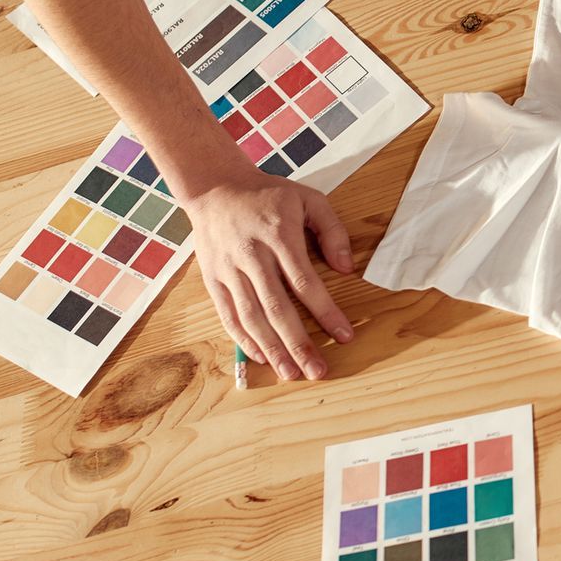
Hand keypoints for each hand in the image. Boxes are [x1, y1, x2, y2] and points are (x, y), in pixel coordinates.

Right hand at [186, 162, 355, 381]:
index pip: (305, 283)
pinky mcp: (213, 280)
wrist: (214, 188)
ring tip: (291, 373)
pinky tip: (261, 357)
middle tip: (318, 371)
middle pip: (277, 308)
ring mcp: (229, 271)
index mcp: (279, 236)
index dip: (326, 312)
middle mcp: (252, 256)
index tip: (345, 335)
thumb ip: (332, 230)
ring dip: (272, 349)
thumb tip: (347, 268)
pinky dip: (244, 339)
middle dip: (299, 343)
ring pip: (251, 317)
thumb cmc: (268, 196)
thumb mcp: (308, 198)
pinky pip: (228, 315)